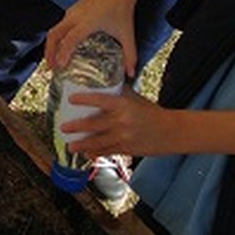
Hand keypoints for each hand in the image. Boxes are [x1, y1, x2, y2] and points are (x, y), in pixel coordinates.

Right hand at [46, 0, 135, 77]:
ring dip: (50, 45)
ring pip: (54, 30)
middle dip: (49, 52)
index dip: (63, 53)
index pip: (70, 39)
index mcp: (87, 22)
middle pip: (54, 35)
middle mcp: (76, 16)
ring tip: (53, 60)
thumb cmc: (121, 9)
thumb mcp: (127, 34)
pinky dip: (56, 38)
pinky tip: (62, 46)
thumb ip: (129, 55)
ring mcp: (72, 12)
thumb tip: (131, 73)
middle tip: (51, 68)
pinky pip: (59, 25)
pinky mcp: (72, 10)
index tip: (60, 67)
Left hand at [57, 88, 175, 158]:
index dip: (84, 100)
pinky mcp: (127, 149)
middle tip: (63, 127)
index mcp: (123, 105)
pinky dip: (95, 153)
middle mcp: (122, 121)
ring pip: (98, 142)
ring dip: (82, 144)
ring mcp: (124, 137)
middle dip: (76, 127)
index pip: (99, 100)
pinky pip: (107, 151)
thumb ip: (118, 92)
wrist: (170, 132)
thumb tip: (102, 81)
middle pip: (94, 124)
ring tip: (70, 146)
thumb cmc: (151, 112)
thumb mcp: (135, 98)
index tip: (71, 100)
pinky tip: (86, 153)